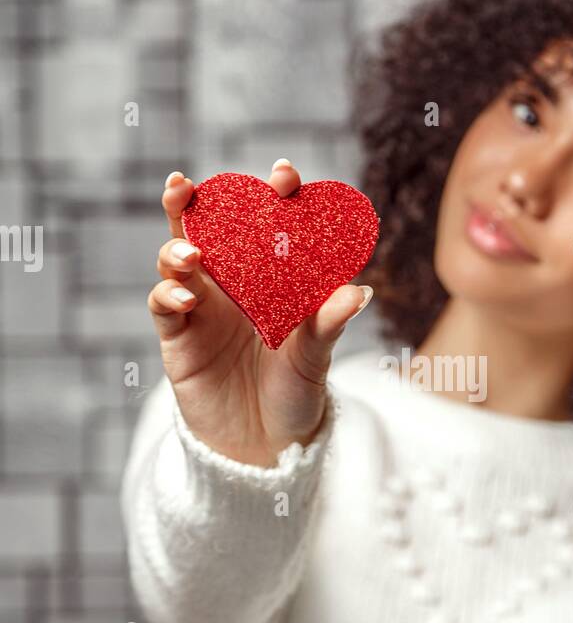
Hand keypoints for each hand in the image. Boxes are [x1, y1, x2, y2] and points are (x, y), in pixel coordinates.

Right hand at [147, 160, 372, 464]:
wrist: (265, 447)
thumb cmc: (296, 395)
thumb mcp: (315, 360)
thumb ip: (329, 324)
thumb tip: (359, 292)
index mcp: (272, 277)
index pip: (271, 225)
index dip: (275, 195)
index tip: (283, 175)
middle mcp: (234, 283)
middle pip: (208, 228)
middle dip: (196, 201)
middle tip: (190, 185)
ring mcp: (202, 306)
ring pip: (177, 258)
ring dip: (178, 248)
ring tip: (192, 255)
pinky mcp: (178, 336)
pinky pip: (163, 303)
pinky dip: (168, 292)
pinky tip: (184, 294)